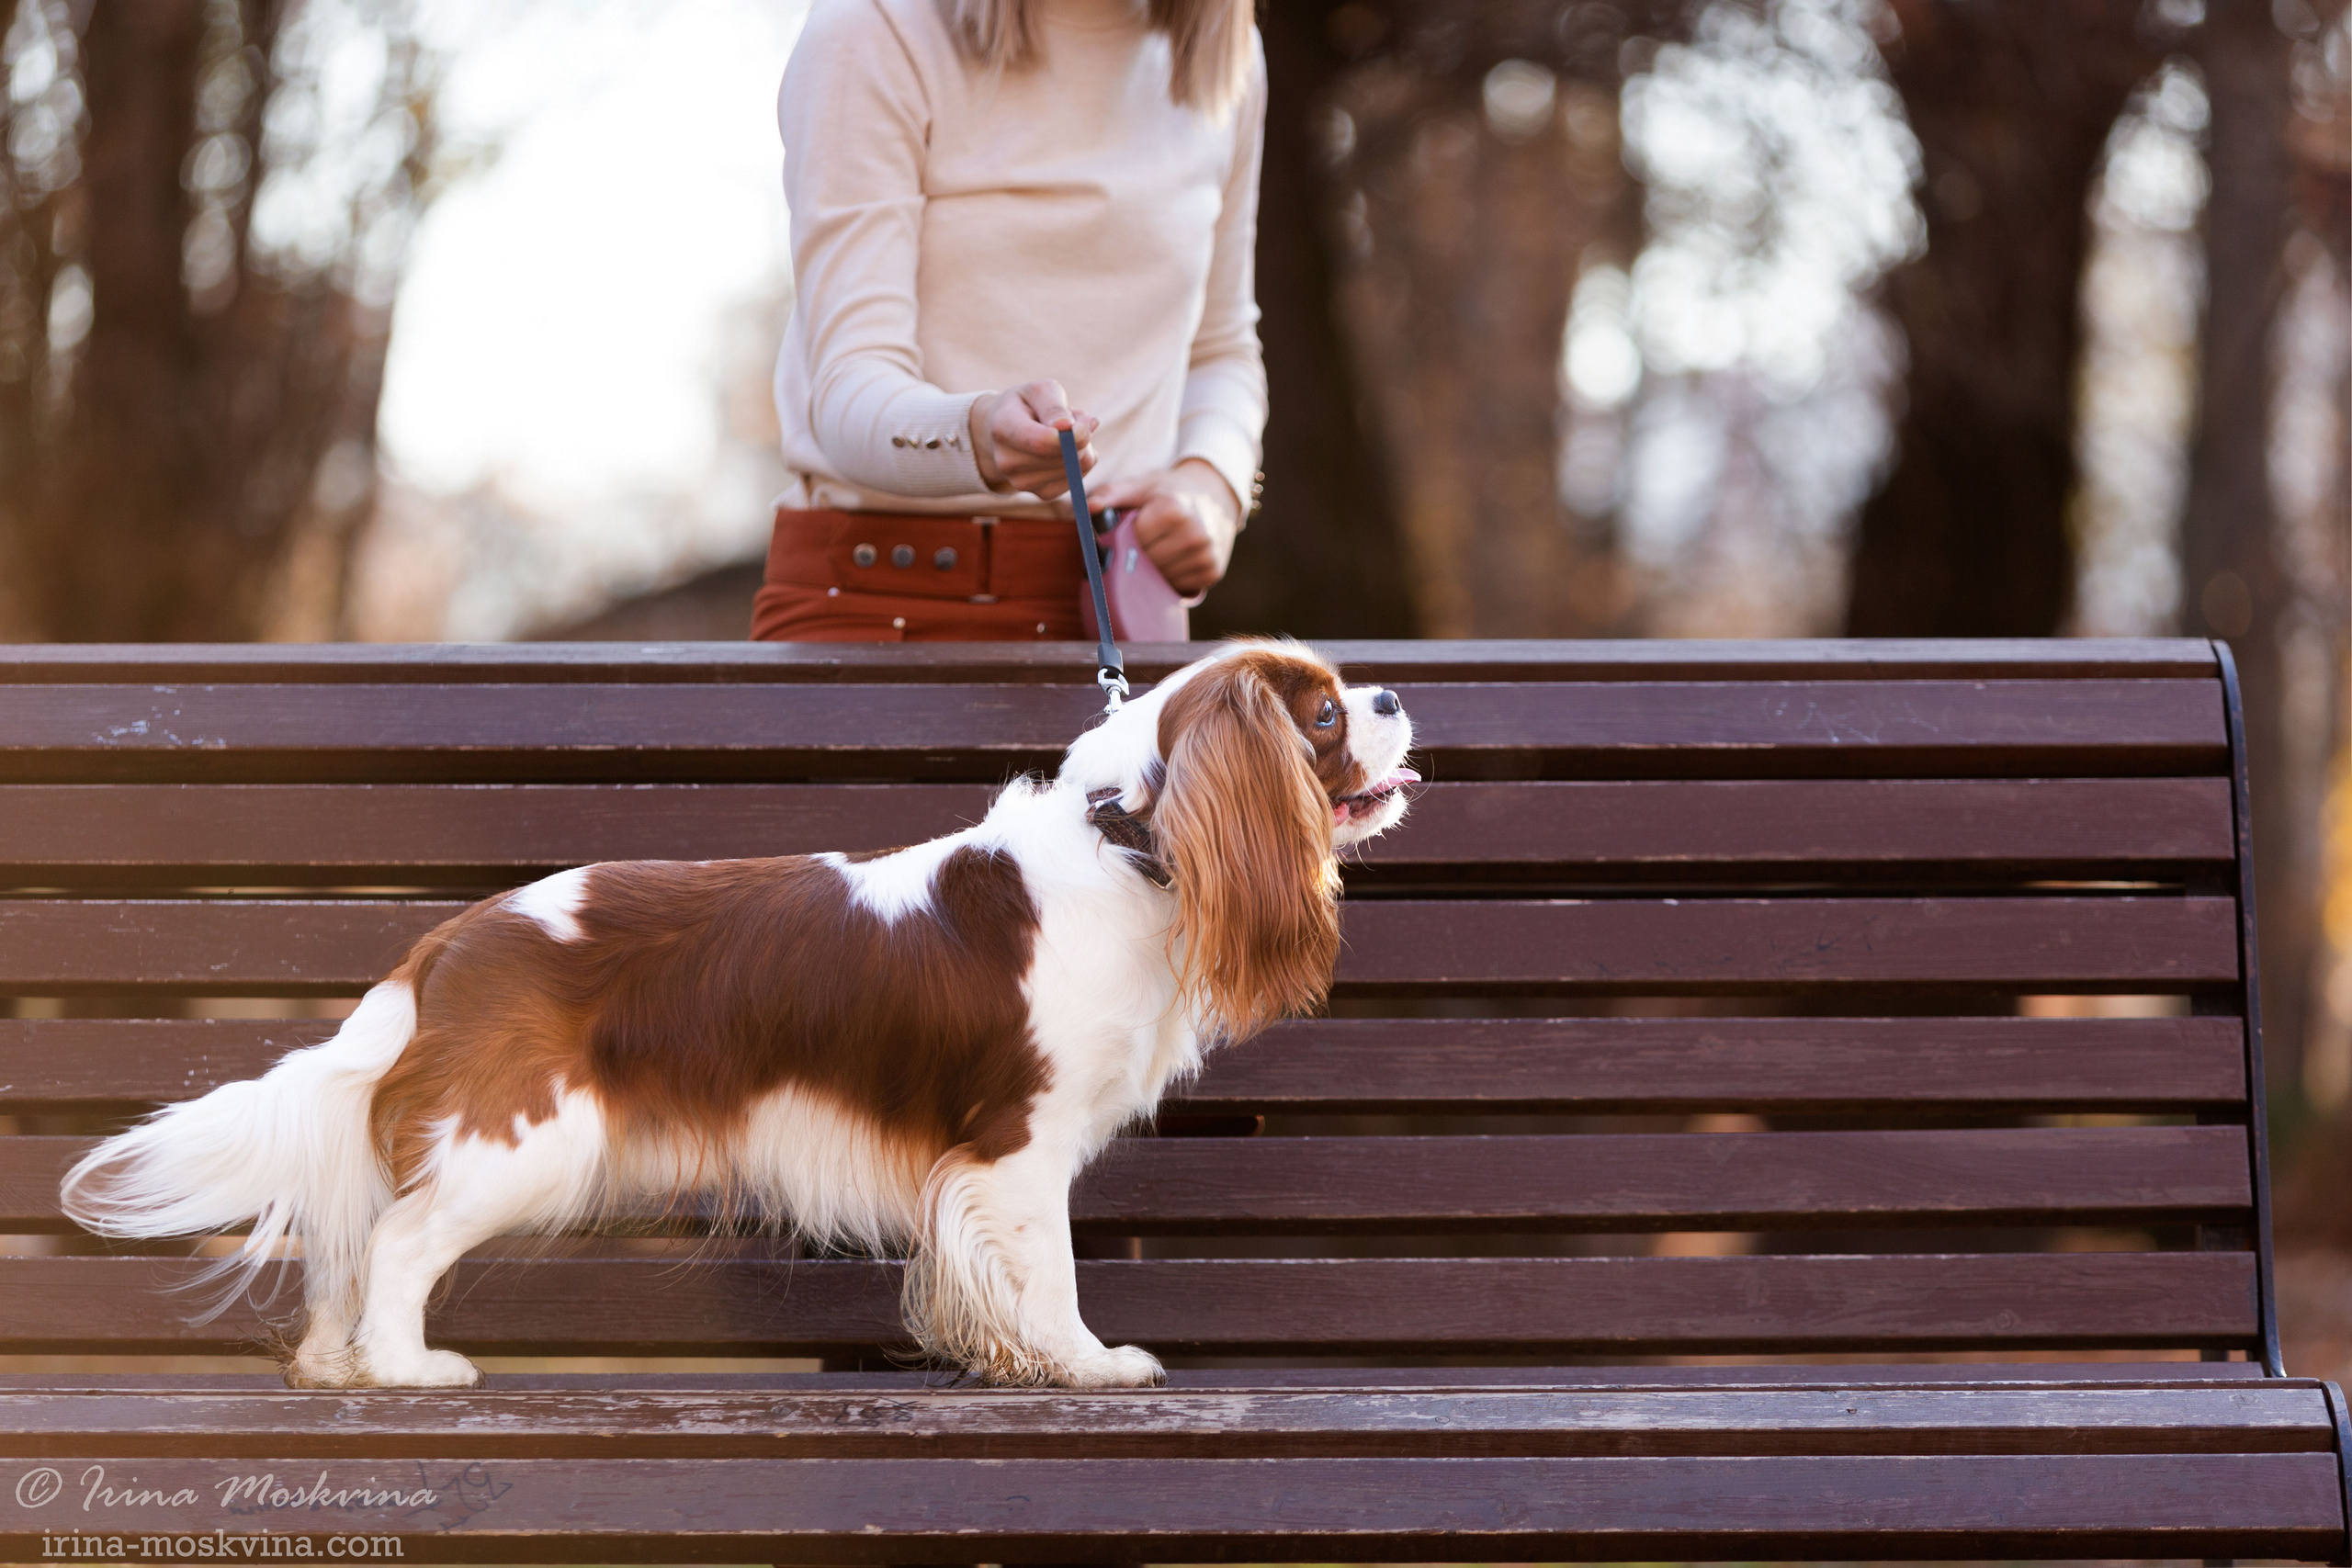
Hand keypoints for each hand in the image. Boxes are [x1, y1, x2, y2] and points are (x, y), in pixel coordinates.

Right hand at [968, 380, 1097, 498]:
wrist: (1006, 430)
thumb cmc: (1027, 405)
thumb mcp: (1039, 391)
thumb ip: (1054, 405)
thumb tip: (1068, 427)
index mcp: (1003, 429)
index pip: (1044, 442)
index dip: (1074, 434)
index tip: (1085, 421)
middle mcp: (1007, 461)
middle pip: (1065, 456)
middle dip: (1081, 437)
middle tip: (1073, 421)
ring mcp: (1021, 482)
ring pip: (1076, 469)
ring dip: (1082, 448)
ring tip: (1064, 435)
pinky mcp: (1040, 493)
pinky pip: (1077, 480)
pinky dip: (1080, 463)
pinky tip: (1066, 451)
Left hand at [1087, 459, 1240, 595]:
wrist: (1216, 496)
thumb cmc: (1171, 491)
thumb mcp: (1142, 485)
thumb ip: (1112, 494)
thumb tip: (1088, 507)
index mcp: (1173, 510)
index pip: (1132, 541)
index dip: (1123, 539)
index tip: (1124, 533)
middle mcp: (1195, 535)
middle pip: (1145, 562)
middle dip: (1135, 557)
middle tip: (1138, 544)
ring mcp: (1206, 556)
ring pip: (1159, 579)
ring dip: (1150, 571)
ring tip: (1156, 550)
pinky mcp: (1213, 572)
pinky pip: (1177, 585)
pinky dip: (1168, 577)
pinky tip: (1171, 559)